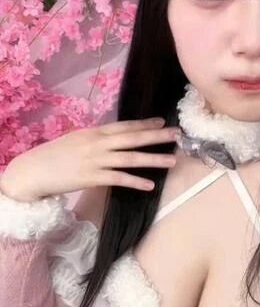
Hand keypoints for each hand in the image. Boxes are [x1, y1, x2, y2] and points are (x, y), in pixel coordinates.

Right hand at [0, 118, 179, 201]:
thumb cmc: (55, 155)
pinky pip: (119, 179)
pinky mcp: (92, 178)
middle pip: (133, 138)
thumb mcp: (76, 140)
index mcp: (94, 132)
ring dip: (153, 159)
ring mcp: (96, 160)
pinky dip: (135, 181)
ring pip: (130, 158)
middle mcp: (98, 143)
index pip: (124, 126)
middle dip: (157, 136)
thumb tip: (114, 140)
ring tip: (172, 161)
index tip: (163, 121)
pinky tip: (150, 185)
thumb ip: (96, 139)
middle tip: (177, 135)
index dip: (144, 123)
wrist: (34, 170)